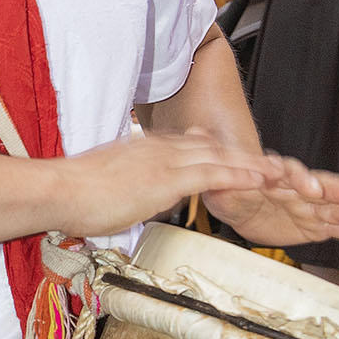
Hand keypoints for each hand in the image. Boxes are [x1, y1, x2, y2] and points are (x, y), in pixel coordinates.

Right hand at [55, 128, 278, 237]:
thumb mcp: (107, 180)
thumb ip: (128, 182)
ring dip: (251, 166)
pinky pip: (213, 174)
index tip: (232, 155)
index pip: (189, 145)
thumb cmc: (73, 192)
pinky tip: (259, 181)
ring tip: (278, 173)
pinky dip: (240, 176)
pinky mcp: (168, 178)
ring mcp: (165, 160)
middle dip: (241, 157)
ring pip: (219, 158)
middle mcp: (158, 148)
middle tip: (268, 164)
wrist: (60, 190)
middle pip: (210, 148)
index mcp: (143, 147)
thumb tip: (137, 192)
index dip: (215, 151)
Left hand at [202, 150, 338, 252]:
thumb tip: (198, 130)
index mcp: (276, 175)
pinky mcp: (315, 224)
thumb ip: (214, 156)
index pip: (290, 172)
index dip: (300, 178)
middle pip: (324, 188)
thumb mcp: (216, 173)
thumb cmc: (228, 184)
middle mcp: (298, 188)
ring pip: (337, 209)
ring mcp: (310, 206)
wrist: (234, 200)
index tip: (310, 187)